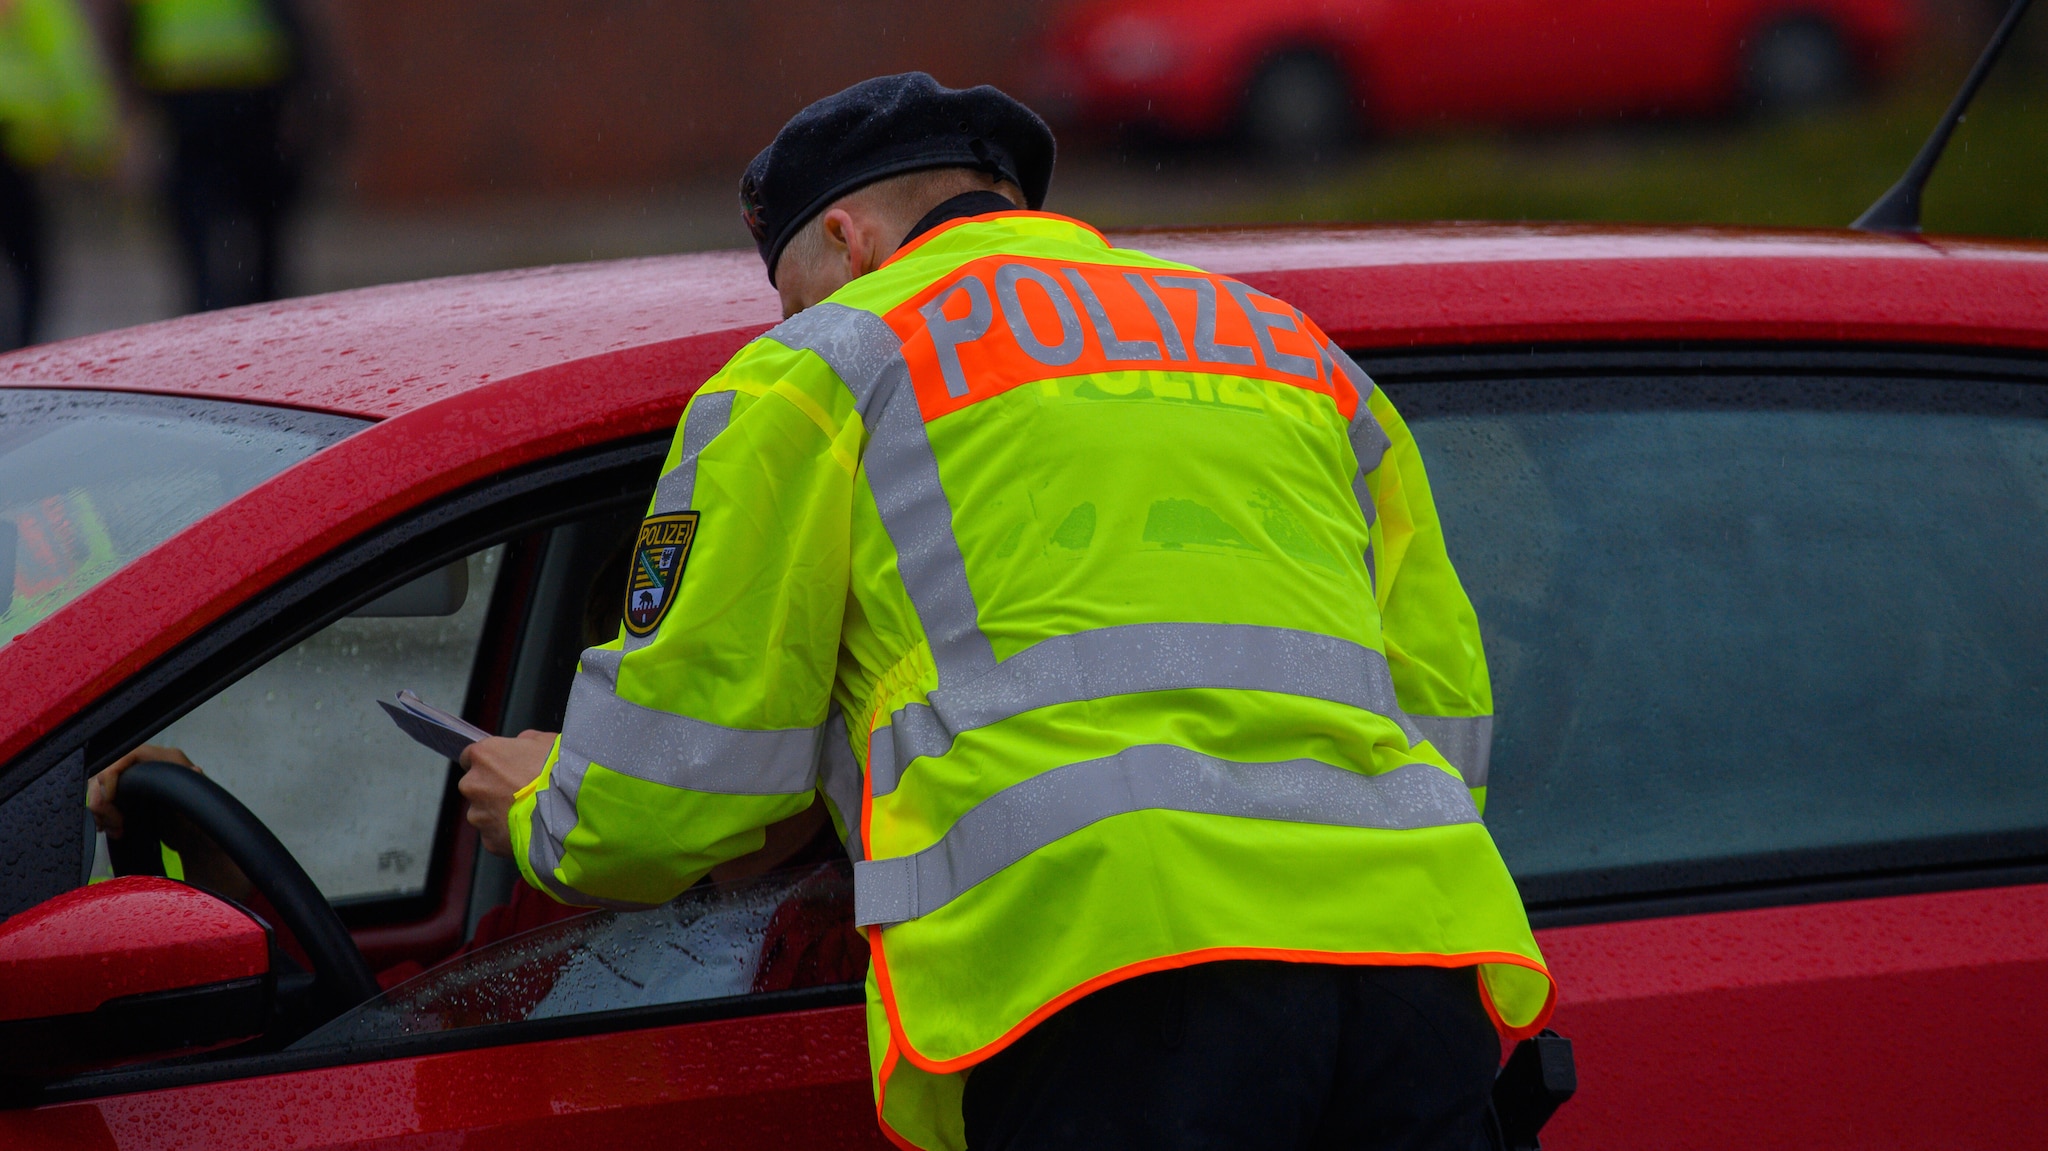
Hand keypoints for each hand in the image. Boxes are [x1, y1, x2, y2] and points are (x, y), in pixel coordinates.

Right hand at [87, 745, 251, 898]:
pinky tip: (112, 829)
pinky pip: (104, 801)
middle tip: (113, 823)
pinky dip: (103, 816)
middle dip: (103, 798)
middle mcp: (147, 765)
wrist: (196, 841)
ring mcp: (135, 781)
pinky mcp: (127, 798)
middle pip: (108, 771)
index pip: (128, 754)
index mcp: (165, 759)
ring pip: (101, 788)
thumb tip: (196, 770)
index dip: (112, 773)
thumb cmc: (200, 818)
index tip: (110, 798)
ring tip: (115, 829)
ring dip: (102, 810)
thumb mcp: (198, 798)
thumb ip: (193, 783)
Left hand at [459, 730, 556, 857]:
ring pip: (484, 813)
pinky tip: (530, 828)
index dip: (489, 762)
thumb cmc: (557, 772)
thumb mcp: (547, 742)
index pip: (470, 756)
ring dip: (500, 813)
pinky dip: (508, 833)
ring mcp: (479, 815)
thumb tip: (523, 744)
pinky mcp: (489, 839)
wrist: (566, 809)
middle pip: (475, 786)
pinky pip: (495, 835)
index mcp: (483, 756)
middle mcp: (473, 784)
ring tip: (529, 813)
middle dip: (492, 789)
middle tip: (520, 791)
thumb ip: (526, 741)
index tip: (502, 767)